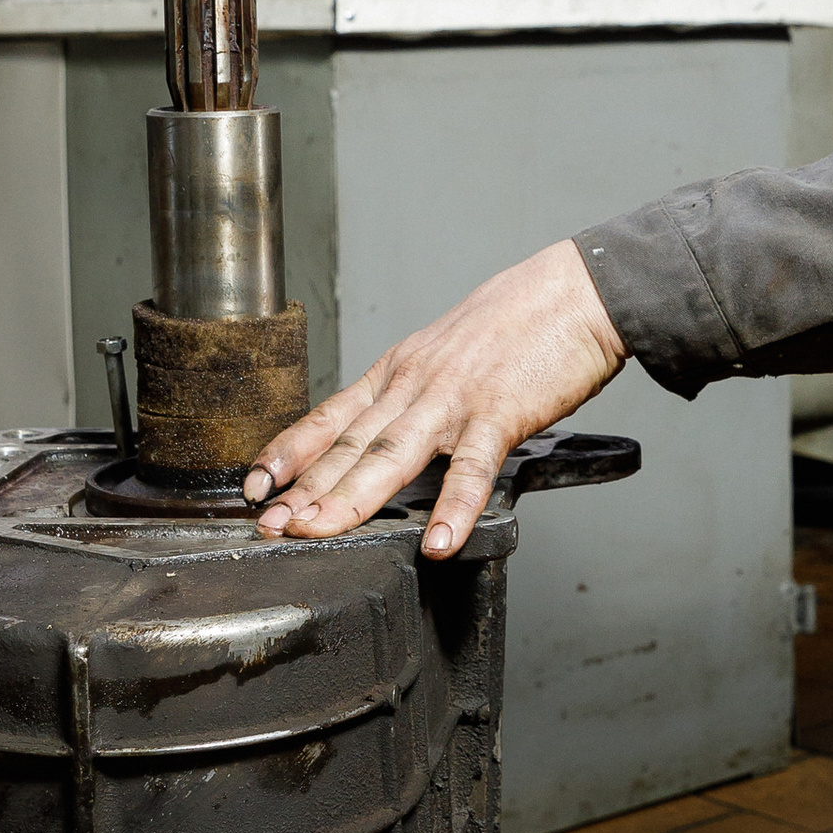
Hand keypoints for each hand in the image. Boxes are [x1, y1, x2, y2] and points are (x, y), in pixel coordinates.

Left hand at [246, 240, 626, 556]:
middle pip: (348, 444)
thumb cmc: (520, 322)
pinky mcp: (500, 413)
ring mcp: (453, 399)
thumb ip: (417, 394)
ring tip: (319, 533)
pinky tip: (437, 541)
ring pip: (390, 455)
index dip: (288, 453)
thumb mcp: (447, 353)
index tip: (255, 485)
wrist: (576, 291)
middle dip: (303, 489)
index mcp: (399, 371)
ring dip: (350, 499)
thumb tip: (393, 431)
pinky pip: (472, 468)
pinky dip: (453, 507)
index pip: (328, 417)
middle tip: (268, 525)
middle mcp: (414, 385)